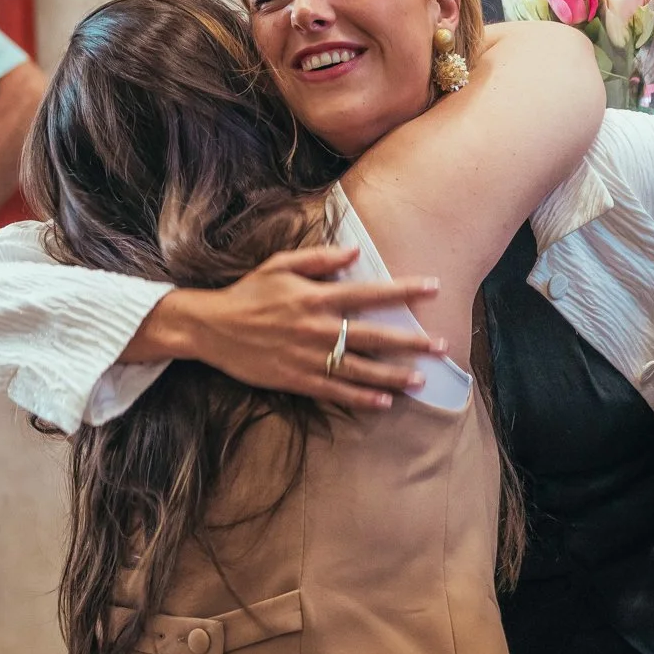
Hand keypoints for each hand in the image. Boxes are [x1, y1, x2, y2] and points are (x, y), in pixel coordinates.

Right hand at [160, 246, 445, 412]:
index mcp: (317, 297)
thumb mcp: (280, 265)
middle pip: (375, 336)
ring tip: (423, 379)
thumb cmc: (248, 293)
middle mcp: (318, 328)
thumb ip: (320, 258)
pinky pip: (336, 391)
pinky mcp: (297, 379)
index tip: (434, 287)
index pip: (371, 293)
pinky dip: (362, 397)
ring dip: (394, 375)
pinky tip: (386, 402)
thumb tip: (355, 251)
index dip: (404, 289)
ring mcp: (308, 356)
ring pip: (361, 368)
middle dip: (411, 341)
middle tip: (442, 345)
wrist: (211, 327)